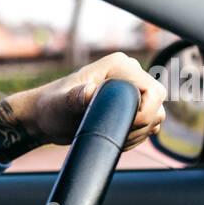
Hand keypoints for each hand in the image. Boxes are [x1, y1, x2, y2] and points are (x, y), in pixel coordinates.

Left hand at [17, 51, 166, 149]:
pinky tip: (115, 140)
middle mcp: (130, 75)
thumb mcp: (60, 103)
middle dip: (141, 124)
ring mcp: (132, 92)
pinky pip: (148, 125)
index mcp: (119, 65)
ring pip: (155, 117)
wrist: (46, 119)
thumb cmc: (50, 107)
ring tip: (109, 136)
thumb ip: (75, 97)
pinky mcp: (131, 108)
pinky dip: (136, 136)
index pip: (152, 90)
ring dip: (138, 133)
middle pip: (157, 104)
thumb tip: (90, 92)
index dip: (144, 112)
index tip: (123, 125)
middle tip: (113, 134)